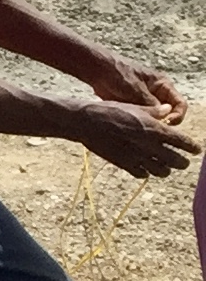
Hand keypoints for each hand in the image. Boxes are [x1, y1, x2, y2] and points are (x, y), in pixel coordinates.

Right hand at [78, 100, 198, 179]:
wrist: (87, 122)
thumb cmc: (110, 110)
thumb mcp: (135, 106)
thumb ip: (154, 111)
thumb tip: (168, 110)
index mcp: (154, 129)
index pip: (181, 141)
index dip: (192, 147)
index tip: (197, 150)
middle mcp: (148, 145)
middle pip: (175, 160)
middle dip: (182, 162)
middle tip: (184, 162)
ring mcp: (136, 156)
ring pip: (161, 171)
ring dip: (166, 170)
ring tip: (166, 168)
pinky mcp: (124, 164)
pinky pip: (142, 174)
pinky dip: (146, 173)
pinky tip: (146, 169)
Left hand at [90, 55, 184, 126]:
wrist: (98, 71)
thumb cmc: (118, 74)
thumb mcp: (136, 89)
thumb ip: (150, 103)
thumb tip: (164, 116)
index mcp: (163, 85)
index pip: (180, 104)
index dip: (177, 115)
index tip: (167, 123)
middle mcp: (158, 94)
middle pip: (169, 114)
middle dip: (163, 122)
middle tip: (151, 128)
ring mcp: (146, 102)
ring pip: (155, 118)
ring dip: (150, 124)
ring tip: (139, 127)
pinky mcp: (135, 107)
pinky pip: (142, 119)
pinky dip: (140, 123)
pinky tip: (131, 126)